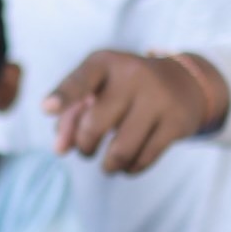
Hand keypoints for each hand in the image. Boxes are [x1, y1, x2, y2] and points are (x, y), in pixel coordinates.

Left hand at [41, 50, 222, 173]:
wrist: (183, 82)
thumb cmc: (125, 88)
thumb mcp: (98, 89)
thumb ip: (71, 115)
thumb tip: (60, 150)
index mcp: (106, 62)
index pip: (81, 80)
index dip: (63, 96)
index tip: (47, 108)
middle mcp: (133, 75)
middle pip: (94, 126)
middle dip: (84, 146)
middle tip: (87, 149)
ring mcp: (158, 97)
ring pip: (120, 150)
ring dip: (107, 166)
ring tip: (107, 165)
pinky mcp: (177, 121)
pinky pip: (144, 159)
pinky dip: (130, 169)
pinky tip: (128, 165)